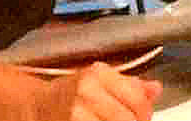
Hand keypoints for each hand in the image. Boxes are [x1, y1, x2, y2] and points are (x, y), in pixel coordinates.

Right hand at [43, 62, 161, 120]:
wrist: (34, 105)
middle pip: (128, 120)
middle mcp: (86, 92)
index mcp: (97, 74)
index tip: (144, 118)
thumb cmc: (69, 94)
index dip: (146, 114)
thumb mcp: (99, 80)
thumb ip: (129, 85)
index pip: (137, 99)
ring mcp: (75, 114)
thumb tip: (156, 89)